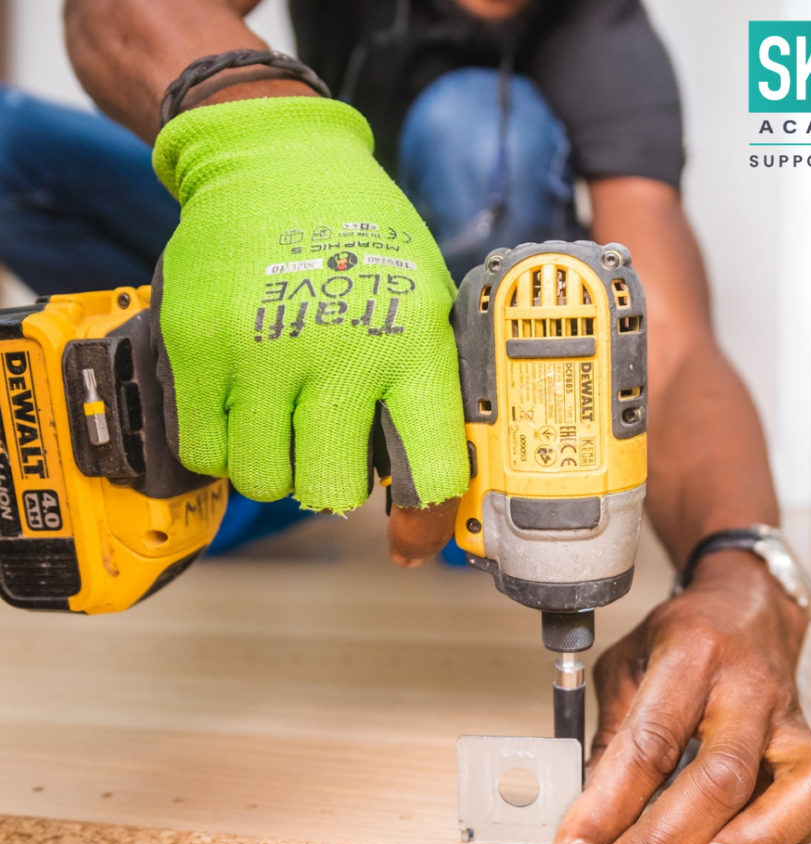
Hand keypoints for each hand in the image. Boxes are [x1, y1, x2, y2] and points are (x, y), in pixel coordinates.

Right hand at [151, 96, 467, 560]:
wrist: (275, 161)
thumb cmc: (364, 241)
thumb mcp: (426, 303)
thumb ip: (430, 391)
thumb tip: (435, 491)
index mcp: (414, 344)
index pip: (429, 470)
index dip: (424, 519)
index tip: (411, 537)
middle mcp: (340, 352)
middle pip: (331, 492)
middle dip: (332, 483)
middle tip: (329, 447)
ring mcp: (261, 350)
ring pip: (264, 481)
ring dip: (275, 465)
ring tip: (282, 418)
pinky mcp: (197, 346)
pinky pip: (204, 452)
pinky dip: (223, 446)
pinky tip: (242, 406)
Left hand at [550, 550, 810, 843]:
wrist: (747, 604)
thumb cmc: (683, 636)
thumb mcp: (627, 663)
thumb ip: (613, 733)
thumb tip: (590, 815)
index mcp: (691, 655)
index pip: (649, 742)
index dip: (607, 806)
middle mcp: (748, 686)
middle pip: (719, 776)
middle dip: (661, 843)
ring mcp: (791, 715)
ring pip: (797, 788)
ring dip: (747, 843)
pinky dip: (796, 831)